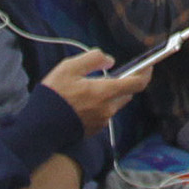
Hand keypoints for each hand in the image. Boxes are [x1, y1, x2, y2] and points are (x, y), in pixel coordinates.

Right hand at [37, 47, 151, 130]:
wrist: (41, 126)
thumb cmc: (54, 94)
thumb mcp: (68, 68)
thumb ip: (92, 59)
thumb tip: (110, 60)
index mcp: (104, 92)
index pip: (136, 84)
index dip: (146, 73)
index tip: (148, 65)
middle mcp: (108, 108)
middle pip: (126, 94)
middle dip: (123, 83)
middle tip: (109, 74)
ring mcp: (102, 121)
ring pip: (114, 104)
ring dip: (110, 94)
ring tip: (89, 88)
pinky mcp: (95, 129)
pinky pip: (105, 113)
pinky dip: (100, 105)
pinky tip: (83, 102)